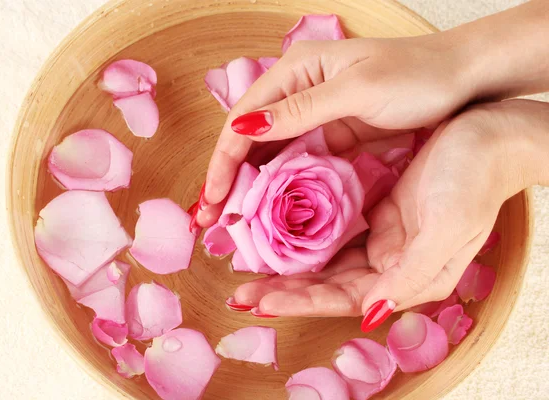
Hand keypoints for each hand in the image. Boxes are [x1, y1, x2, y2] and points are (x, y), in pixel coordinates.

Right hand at [198, 33, 473, 225]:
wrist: (462, 79)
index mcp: (296, 71)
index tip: (211, 200)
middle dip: (229, 178)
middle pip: (250, 139)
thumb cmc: (414, 76)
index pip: (243, 120)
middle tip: (211, 220)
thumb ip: (299, 111)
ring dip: (251, 186)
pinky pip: (297, 162)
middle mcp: (297, 91)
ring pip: (270, 154)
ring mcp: (314, 114)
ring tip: (233, 223)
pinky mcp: (331, 134)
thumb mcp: (356, 92)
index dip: (222, 160)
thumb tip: (242, 128)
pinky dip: (280, 186)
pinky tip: (268, 210)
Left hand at [232, 99, 548, 321]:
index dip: (301, 301)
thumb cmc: (474, 179)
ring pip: (326, 257)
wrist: (492, 134)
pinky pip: (333, 225)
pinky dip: (305, 229)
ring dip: (290, 263)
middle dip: (285, 289)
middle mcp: (391, 264)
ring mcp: (382, 236)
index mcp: (408, 277)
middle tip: (241, 291)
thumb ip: (410, 276)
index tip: (259, 300)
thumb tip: (372, 314)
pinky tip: (277, 227)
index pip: (344, 299)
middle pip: (328, 284)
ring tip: (249, 264)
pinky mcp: (377, 209)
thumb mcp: (447, 229)